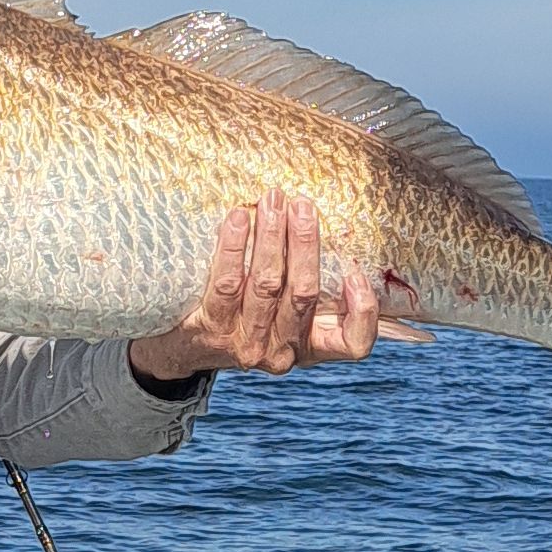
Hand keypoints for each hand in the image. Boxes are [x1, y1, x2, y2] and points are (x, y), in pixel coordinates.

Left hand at [128, 194, 384, 384]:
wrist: (189, 346)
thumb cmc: (250, 314)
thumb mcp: (288, 312)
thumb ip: (314, 285)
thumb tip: (336, 226)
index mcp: (312, 346)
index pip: (354, 345)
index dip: (363, 311)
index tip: (355, 272)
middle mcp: (282, 350)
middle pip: (303, 294)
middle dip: (304, 244)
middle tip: (302, 205)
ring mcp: (246, 342)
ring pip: (266, 285)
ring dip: (270, 237)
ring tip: (272, 202)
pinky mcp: (210, 328)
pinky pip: (226, 283)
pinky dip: (233, 247)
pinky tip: (237, 219)